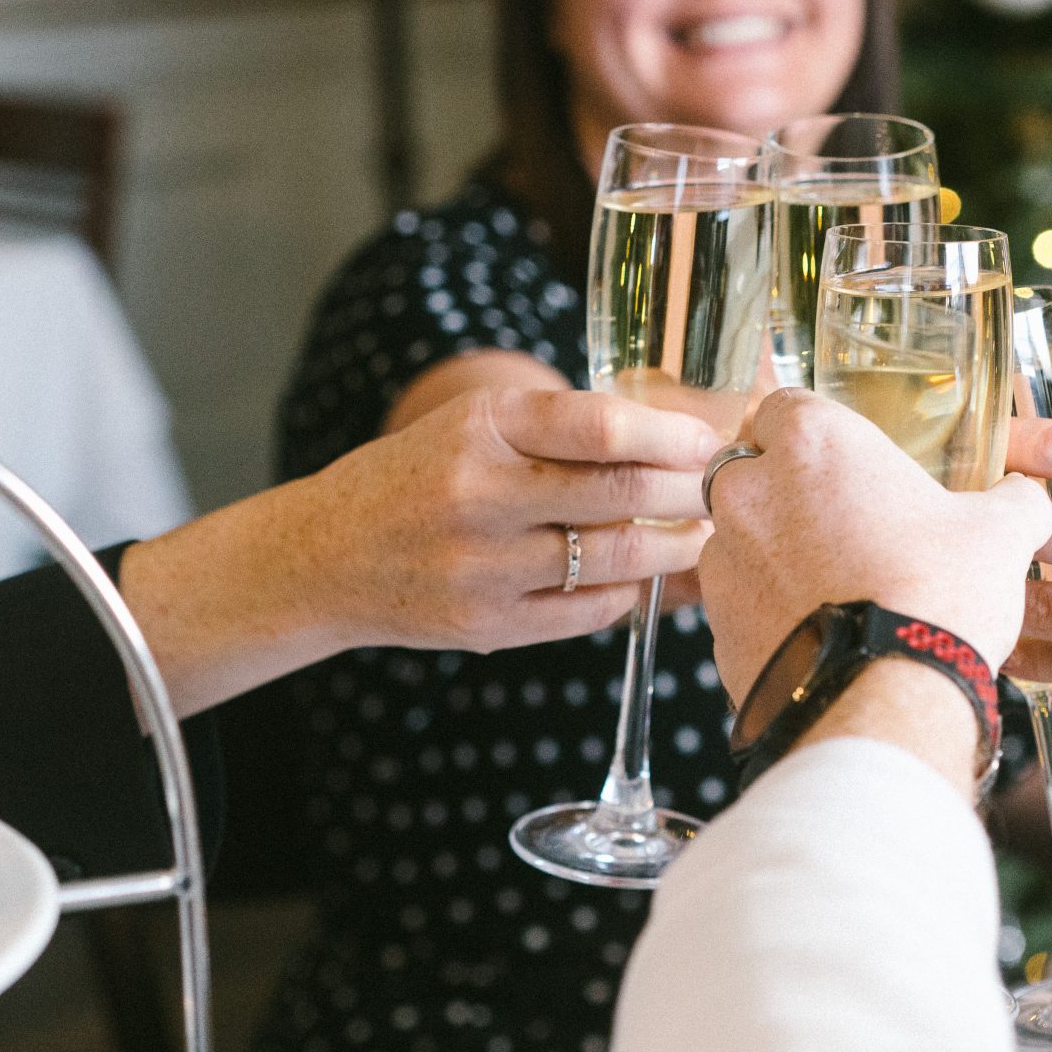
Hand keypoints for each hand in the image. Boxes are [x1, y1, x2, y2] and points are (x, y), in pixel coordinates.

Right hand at [309, 386, 721, 648]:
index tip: (708, 440)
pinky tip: (644, 578)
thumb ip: (561, 428)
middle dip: (688, 493)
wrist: (326, 555)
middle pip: (619, 493)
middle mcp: (480, 494)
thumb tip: (678, 442)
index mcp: (483, 427)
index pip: (600, 426)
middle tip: (725, 490)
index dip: (670, 435)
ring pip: (615, 558)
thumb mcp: (476, 426)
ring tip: (701, 536)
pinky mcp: (486, 625)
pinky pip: (589, 610)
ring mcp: (482, 566)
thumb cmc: (422, 476)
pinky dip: (628, 592)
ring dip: (673, 549)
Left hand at [695, 391, 1051, 702]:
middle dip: (783, 488)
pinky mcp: (717, 623)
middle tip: (838, 521)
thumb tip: (1023, 496)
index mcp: (816, 445)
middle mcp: (752, 491)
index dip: (811, 428)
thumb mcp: (1000, 534)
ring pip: (737, 536)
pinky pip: (737, 600)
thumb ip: (1012, 500)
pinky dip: (766, 608)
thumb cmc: (937, 597)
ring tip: (832, 584)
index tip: (838, 455)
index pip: (784, 404)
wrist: (887, 698)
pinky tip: (816, 629)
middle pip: (749, 468)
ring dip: (772, 550)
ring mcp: (727, 559)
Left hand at [1003, 418, 1051, 754]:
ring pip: (1034, 599)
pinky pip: (1051, 661)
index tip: (985, 443)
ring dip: (1001, 593)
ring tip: (982, 583)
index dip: (1012, 442)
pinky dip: (1021, 649)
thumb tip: (1040, 467)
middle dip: (996, 522)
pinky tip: (1007, 636)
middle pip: (1037, 524)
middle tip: (967, 520)